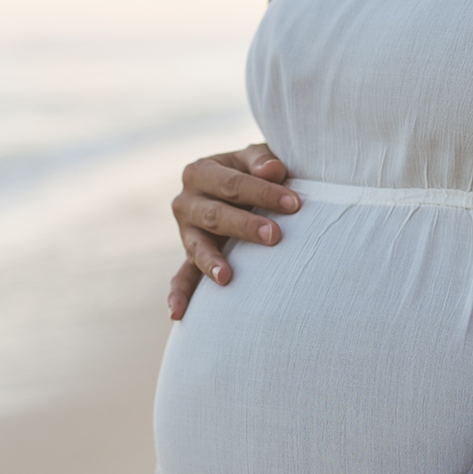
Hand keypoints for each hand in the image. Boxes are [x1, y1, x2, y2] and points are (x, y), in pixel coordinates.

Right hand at [168, 143, 298, 318]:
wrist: (241, 189)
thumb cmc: (255, 173)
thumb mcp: (257, 159)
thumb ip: (263, 162)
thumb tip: (273, 170)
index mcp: (200, 171)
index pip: (232, 183)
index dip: (263, 193)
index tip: (294, 203)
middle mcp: (186, 201)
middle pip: (214, 215)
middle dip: (244, 226)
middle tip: (274, 235)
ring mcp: (186, 232)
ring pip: (197, 247)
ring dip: (211, 262)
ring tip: (227, 276)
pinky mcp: (189, 257)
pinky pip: (182, 277)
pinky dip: (179, 294)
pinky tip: (178, 313)